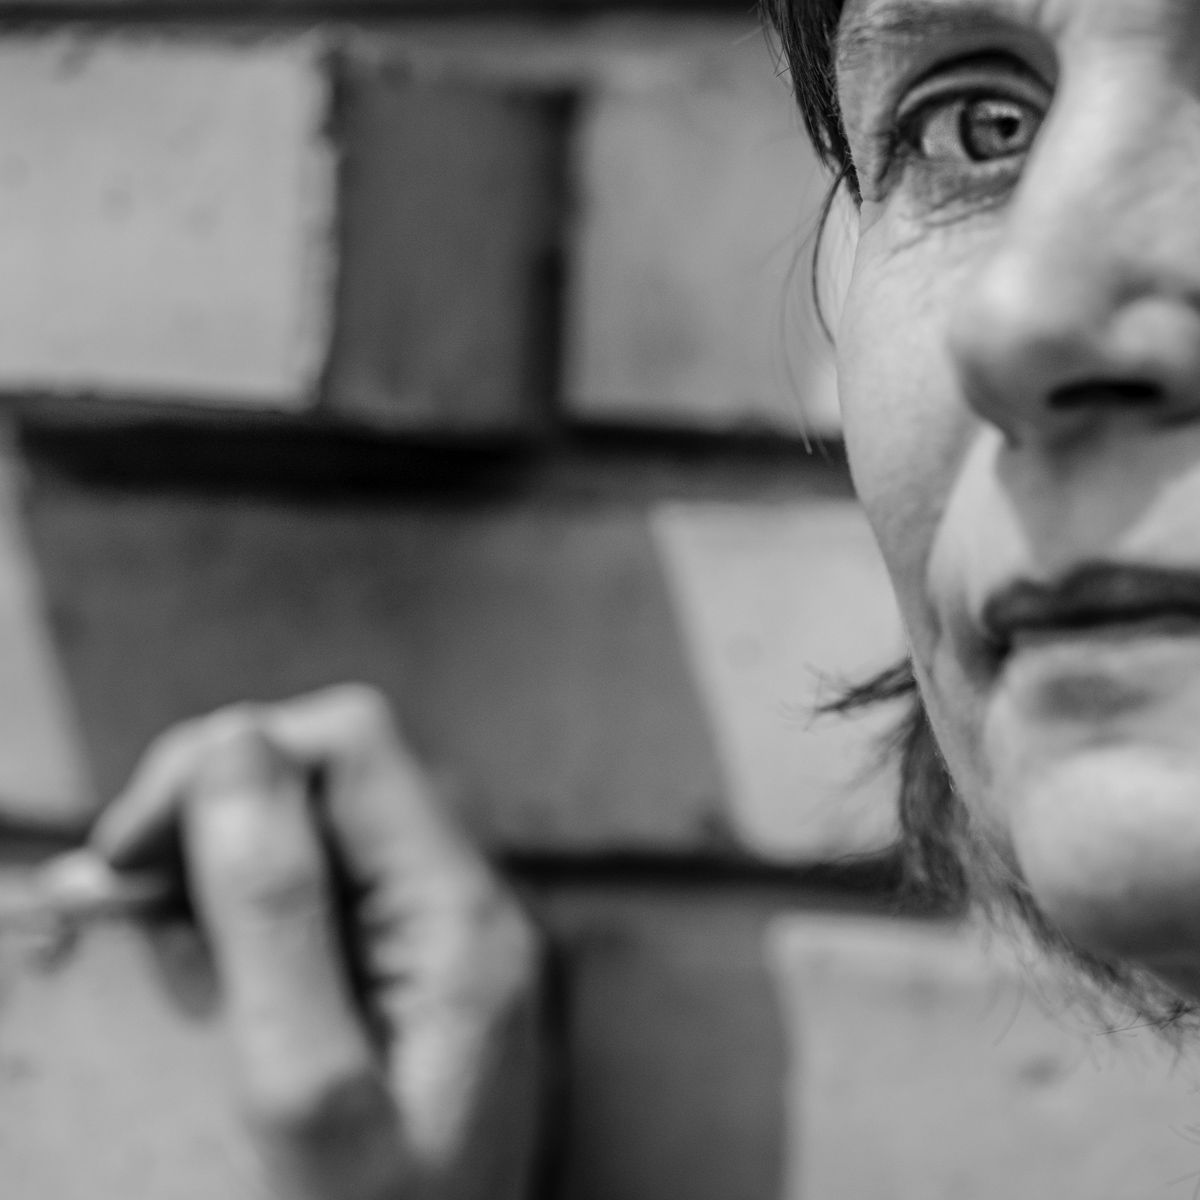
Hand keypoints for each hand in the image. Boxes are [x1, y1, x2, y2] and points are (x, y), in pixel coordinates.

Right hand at [84, 684, 543, 1199]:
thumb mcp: (305, 1093)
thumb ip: (275, 912)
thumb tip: (235, 746)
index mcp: (461, 916)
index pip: (350, 741)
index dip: (231, 759)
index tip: (136, 852)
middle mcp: (462, 909)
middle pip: (333, 771)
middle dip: (217, 805)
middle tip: (130, 897)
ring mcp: (437, 941)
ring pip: (319, 826)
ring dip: (220, 857)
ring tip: (153, 937)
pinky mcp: (405, 977)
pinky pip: (321, 892)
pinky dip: (243, 905)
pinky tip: (199, 969)